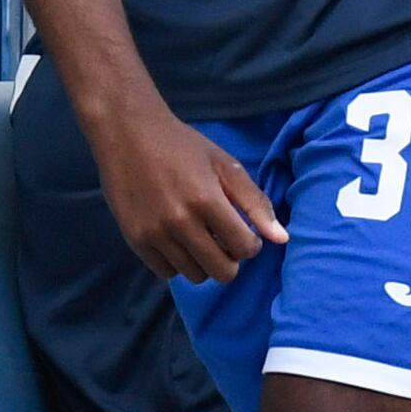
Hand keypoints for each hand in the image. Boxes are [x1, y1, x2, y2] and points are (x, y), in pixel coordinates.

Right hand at [85, 106, 285, 283]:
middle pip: (220, 271)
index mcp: (207, 200)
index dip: (252, 245)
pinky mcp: (134, 239)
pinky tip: (180, 241)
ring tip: (203, 238)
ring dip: (205, 262)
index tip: (246, 234)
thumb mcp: (226, 165)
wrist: (128, 136)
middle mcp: (179, 222)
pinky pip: (166, 272)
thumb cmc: (183, 147)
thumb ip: (255, 203)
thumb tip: (282, 239)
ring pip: (194, 275)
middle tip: (227, 241)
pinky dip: (178, 263)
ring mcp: (153, 233)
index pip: (243, 248)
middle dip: (232, 260)